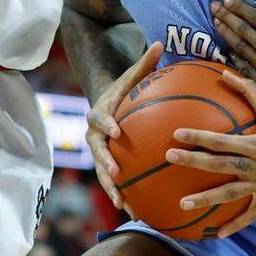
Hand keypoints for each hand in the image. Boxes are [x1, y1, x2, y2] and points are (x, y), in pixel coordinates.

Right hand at [86, 41, 163, 210]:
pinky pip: (115, 183)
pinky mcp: (108, 166)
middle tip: (117, 174)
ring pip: (103, 174)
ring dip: (113, 190)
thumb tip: (159, 42)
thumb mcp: (131, 76)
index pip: (100, 119)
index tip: (116, 132)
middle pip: (97, 152)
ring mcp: (100, 153)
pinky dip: (125, 196)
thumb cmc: (123, 91)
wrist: (104, 107)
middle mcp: (95, 137)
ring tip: (125, 205)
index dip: (107, 125)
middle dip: (105, 164)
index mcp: (99, 114)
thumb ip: (144, 63)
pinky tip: (139, 212)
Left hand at [165, 71, 255, 237]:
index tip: (176, 134)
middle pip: (220, 165)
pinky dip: (236, 225)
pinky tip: (218, 234)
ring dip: (206, 199)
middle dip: (193, 162)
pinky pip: (251, 214)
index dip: (199, 136)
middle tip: (169, 158)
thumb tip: (224, 73)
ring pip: (230, 194)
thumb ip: (248, 91)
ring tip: (182, 204)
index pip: (222, 140)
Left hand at [210, 0, 255, 107]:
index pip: (255, 18)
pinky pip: (242, 67)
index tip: (228, 0)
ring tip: (215, 22)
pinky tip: (226, 50)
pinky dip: (233, 57)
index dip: (240, 8)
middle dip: (226, 16)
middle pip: (242, 30)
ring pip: (239, 47)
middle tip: (213, 6)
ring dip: (225, 33)